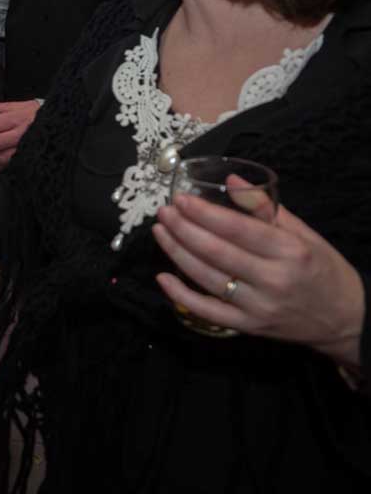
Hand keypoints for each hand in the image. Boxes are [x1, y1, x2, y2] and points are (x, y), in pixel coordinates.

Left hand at [0, 99, 39, 170]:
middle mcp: (20, 132)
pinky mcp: (31, 157)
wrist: (65, 124)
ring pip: (2, 155)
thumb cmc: (44, 115)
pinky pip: (14, 164)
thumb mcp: (24, 106)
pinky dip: (3, 168)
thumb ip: (4, 107)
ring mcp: (26, 146)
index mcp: (16, 118)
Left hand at [154, 191, 365, 366]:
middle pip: (216, 252)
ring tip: (160, 232)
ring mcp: (259, 306)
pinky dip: (181, 296)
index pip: (237, 229)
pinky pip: (208, 312)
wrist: (346, 318)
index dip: (204, 213)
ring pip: (207, 279)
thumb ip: (264, 207)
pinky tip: (162, 277)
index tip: (180, 199)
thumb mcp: (302, 233)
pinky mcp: (249, 326)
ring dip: (177, 254)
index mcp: (289, 251)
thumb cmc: (322, 269)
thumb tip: (231, 180)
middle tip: (164, 212)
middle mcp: (273, 280)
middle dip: (183, 229)